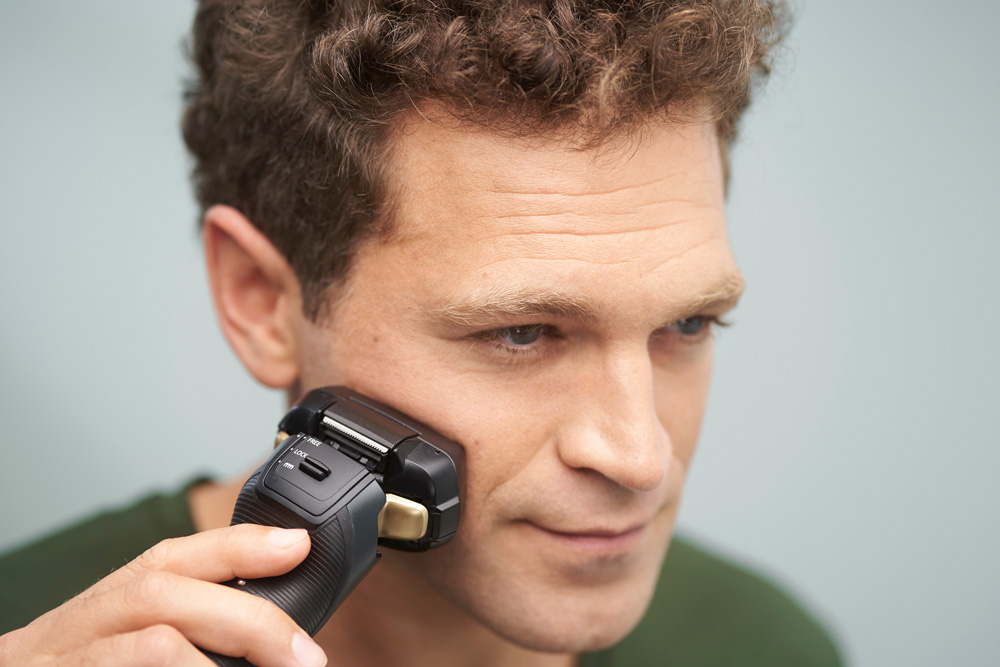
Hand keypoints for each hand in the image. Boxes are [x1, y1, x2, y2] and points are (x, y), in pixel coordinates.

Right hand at [0, 525, 328, 666]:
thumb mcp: (115, 643)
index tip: (296, 545)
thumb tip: (275, 637)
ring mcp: (59, 664)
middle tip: (306, 657)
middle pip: (164, 594)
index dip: (237, 546)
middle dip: (248, 619)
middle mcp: (73, 628)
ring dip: (217, 664)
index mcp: (99, 607)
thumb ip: (182, 622)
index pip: (170, 557)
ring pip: (153, 646)